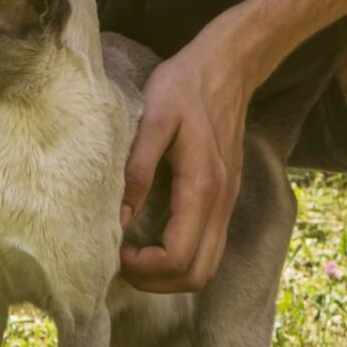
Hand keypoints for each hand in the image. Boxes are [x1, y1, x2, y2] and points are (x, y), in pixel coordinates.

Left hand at [118, 18, 253, 293]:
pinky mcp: (227, 196)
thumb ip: (137, 168)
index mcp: (203, 186)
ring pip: (208, 266)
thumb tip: (119, 217)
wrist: (229, 65)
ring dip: (172, 274)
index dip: (145, 268)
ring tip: (137, 255)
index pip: (179, 257)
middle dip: (157, 282)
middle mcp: (222, 202)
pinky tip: (157, 239)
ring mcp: (229, 201)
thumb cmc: (186, 85)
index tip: (117, 252)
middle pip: (198, 275)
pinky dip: (185, 257)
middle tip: (123, 264)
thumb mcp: (154, 117)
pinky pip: (211, 247)